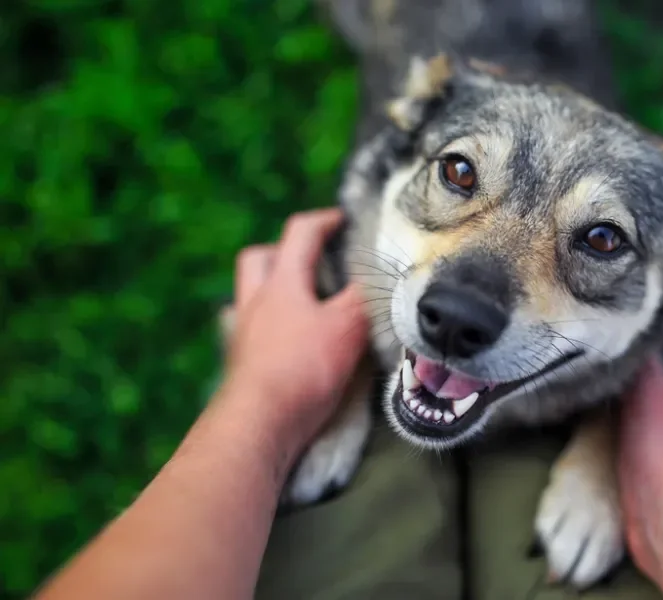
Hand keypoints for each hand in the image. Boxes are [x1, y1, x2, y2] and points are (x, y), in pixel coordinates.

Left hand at [220, 208, 369, 453]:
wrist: (259, 423)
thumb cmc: (304, 367)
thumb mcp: (347, 327)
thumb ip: (364, 297)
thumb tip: (381, 273)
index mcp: (281, 283)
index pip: (299, 234)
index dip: (324, 220)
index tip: (344, 219)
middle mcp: (255, 302)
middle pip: (258, 259)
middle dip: (282, 251)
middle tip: (312, 261)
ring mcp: (243, 334)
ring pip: (250, 297)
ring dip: (272, 291)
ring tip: (303, 303)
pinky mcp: (241, 365)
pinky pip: (252, 333)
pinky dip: (270, 329)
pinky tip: (288, 343)